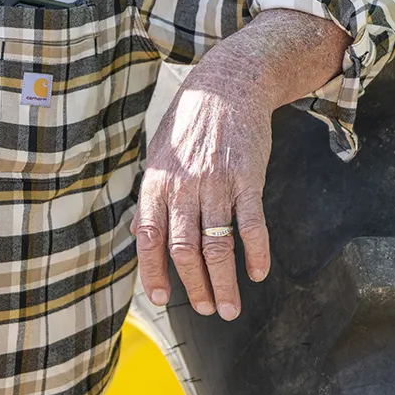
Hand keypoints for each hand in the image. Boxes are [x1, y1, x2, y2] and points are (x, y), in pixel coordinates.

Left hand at [132, 9, 349, 320]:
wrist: (228, 85)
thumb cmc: (191, 120)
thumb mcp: (160, 152)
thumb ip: (152, 194)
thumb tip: (136, 231)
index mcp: (157, 181)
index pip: (148, 236)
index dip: (154, 270)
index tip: (163, 298)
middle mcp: (184, 186)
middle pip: (184, 248)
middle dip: (195, 286)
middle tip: (207, 309)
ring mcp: (216, 183)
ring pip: (217, 244)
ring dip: (224, 282)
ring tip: (230, 308)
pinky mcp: (247, 179)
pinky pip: (252, 224)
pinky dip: (256, 253)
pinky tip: (258, 273)